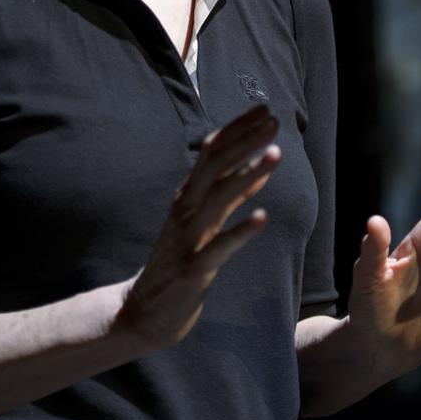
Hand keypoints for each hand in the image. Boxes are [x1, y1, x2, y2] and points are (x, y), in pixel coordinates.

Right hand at [118, 104, 280, 349]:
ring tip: (276, 154)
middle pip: (214, 165)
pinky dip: (240, 230)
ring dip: (248, 174)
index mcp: (189, 195)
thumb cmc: (181, 260)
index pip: (212, 151)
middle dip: (246, 140)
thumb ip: (233, 193)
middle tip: (274, 120)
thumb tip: (261, 164)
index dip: (238, 129)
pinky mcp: (193, 268)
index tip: (264, 109)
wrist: (144, 311)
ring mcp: (188, 238)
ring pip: (217, 198)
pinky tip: (263, 218)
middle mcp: (186, 209)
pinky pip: (219, 247)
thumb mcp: (206, 220)